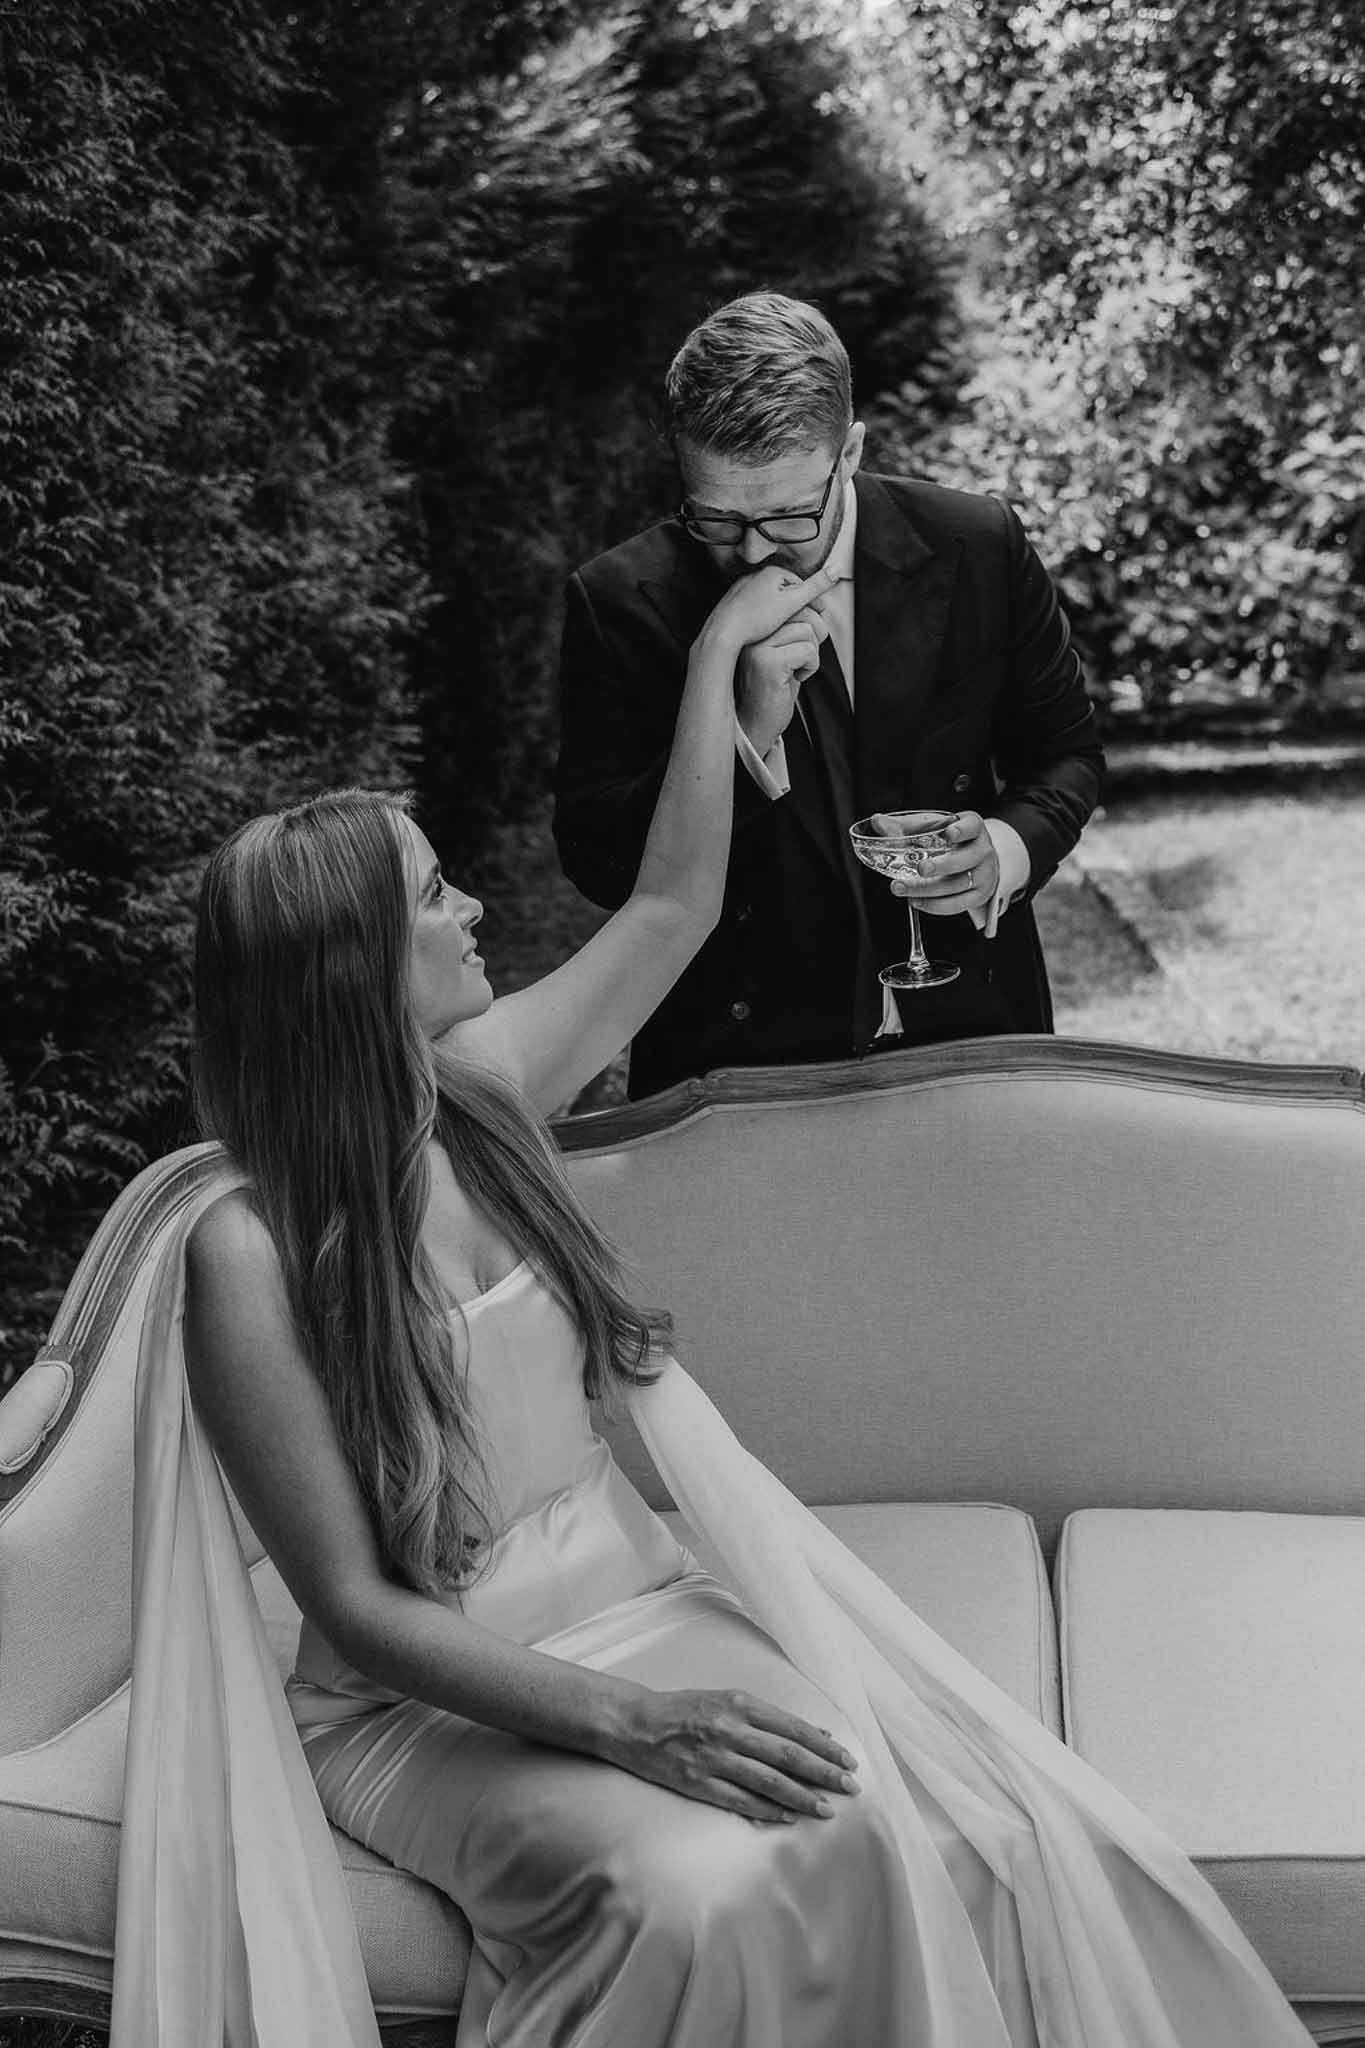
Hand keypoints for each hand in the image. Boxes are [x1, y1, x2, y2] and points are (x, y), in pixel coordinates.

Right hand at [604, 1684, 859, 1824]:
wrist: (636, 1723)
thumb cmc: (686, 1709)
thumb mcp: (728, 1701)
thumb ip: (768, 1718)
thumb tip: (816, 1734)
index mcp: (739, 1705)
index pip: (793, 1728)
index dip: (824, 1746)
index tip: (848, 1759)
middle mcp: (730, 1730)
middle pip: (788, 1755)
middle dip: (824, 1773)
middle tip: (851, 1787)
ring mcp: (714, 1759)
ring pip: (769, 1782)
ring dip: (802, 1797)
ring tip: (827, 1809)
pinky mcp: (698, 1783)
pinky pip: (740, 1801)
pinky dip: (768, 1810)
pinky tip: (789, 1818)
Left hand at [702, 560, 838, 657]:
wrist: (724, 633)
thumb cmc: (756, 619)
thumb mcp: (792, 602)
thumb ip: (815, 586)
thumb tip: (837, 569)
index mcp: (772, 571)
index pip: (800, 584)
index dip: (812, 599)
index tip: (819, 612)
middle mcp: (755, 575)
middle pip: (785, 592)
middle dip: (797, 606)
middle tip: (806, 622)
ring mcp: (743, 589)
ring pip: (770, 601)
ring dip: (781, 612)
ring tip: (786, 628)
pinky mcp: (733, 603)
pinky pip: (755, 609)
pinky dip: (764, 617)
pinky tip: (766, 630)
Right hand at [734, 606, 829, 755]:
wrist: (755, 723)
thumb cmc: (771, 689)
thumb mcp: (785, 651)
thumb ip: (795, 627)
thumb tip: (819, 605)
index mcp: (756, 627)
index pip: (792, 602)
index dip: (812, 615)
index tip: (812, 635)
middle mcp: (753, 633)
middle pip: (802, 612)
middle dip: (816, 634)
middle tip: (805, 657)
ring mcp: (758, 647)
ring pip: (807, 631)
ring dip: (812, 653)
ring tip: (796, 669)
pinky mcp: (768, 663)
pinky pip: (807, 651)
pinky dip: (811, 666)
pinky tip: (796, 678)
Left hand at [886, 810, 1000, 917]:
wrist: (975, 861)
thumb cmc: (949, 841)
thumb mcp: (930, 828)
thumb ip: (903, 826)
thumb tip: (877, 822)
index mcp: (973, 828)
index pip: (972, 826)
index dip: (961, 830)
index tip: (948, 833)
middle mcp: (982, 850)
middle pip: (966, 859)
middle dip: (943, 865)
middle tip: (921, 868)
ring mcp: (984, 874)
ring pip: (958, 885)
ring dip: (928, 889)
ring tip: (902, 887)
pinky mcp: (979, 895)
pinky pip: (958, 904)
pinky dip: (935, 905)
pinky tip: (916, 901)